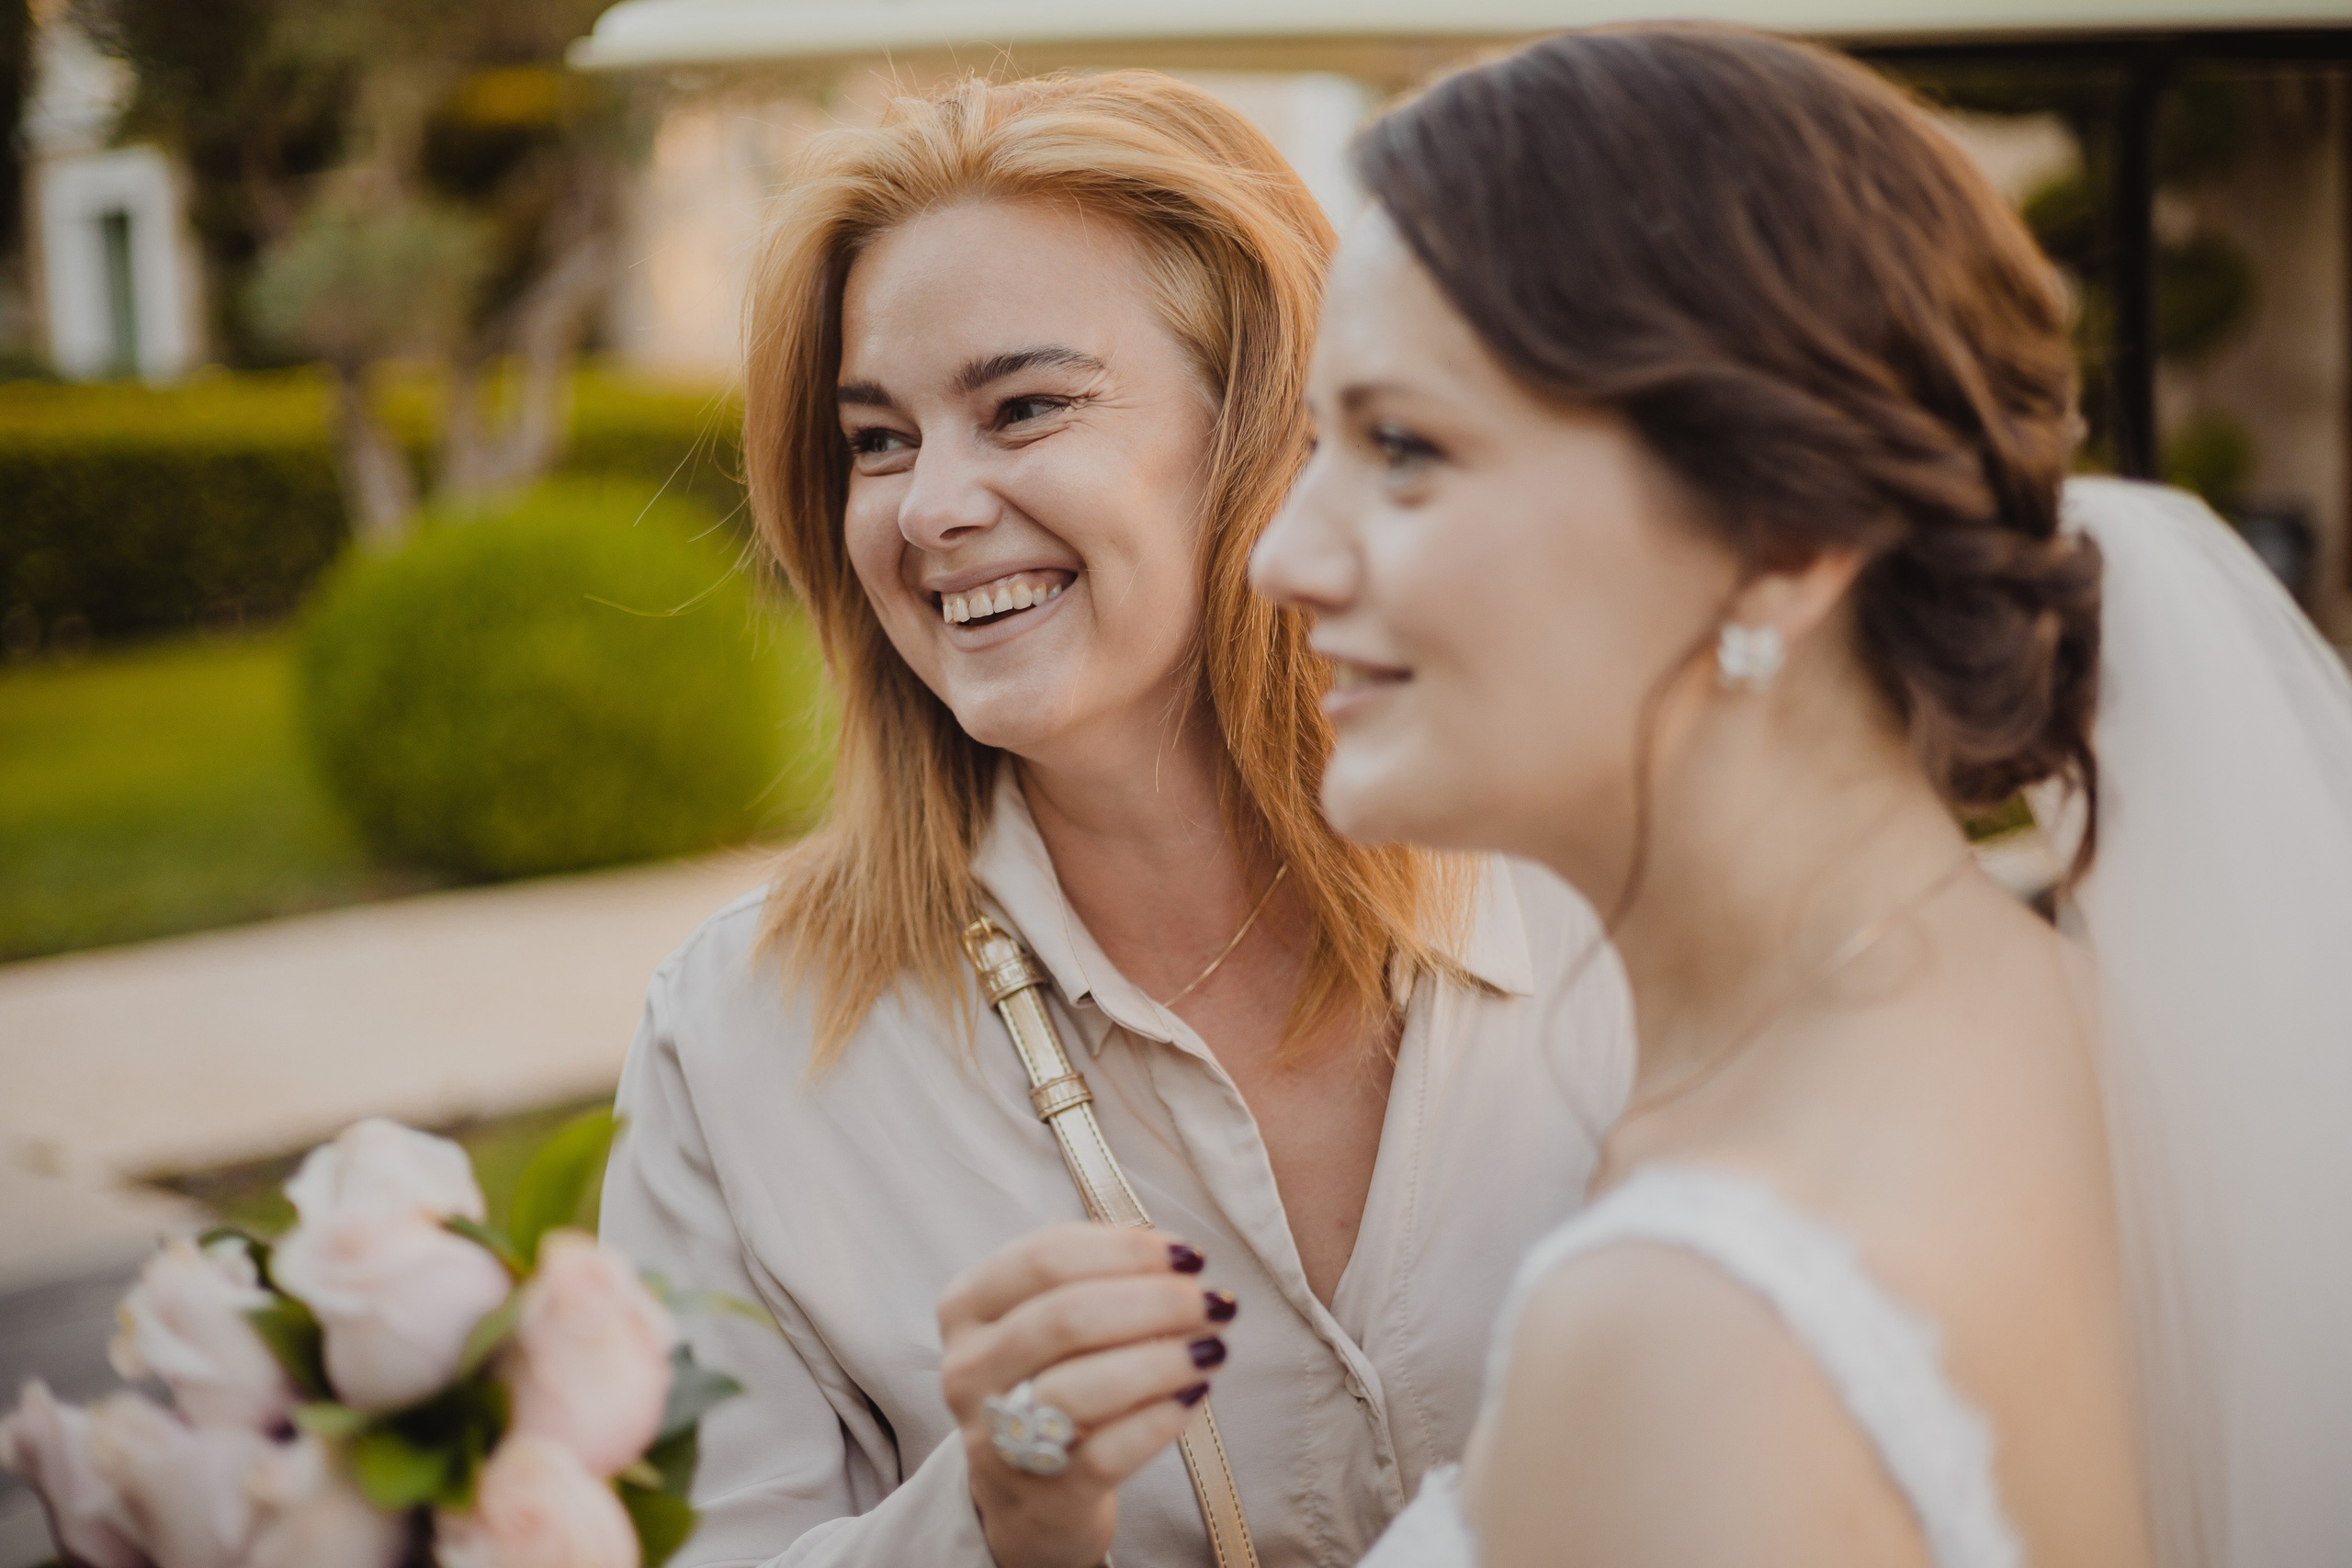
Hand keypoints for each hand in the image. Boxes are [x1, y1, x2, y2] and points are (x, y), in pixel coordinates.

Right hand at [939, 1223, 1236, 1567]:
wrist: (1025, 1499)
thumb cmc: (1049, 1382)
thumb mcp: (1045, 1322)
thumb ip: (1095, 1278)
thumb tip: (1175, 1257)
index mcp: (968, 1307)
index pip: (1045, 1257)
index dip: (1125, 1249)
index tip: (1188, 1255)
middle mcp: (969, 1370)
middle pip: (1067, 1317)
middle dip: (1156, 1301)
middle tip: (1214, 1303)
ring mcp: (997, 1439)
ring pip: (1082, 1387)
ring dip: (1162, 1360)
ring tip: (1213, 1348)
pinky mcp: (1042, 1497)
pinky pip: (1106, 1453)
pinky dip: (1158, 1419)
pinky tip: (1194, 1395)